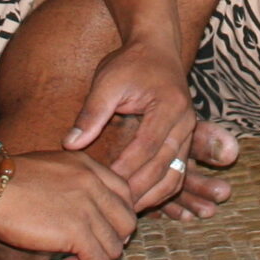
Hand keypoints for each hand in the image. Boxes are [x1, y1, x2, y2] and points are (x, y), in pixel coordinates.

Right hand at [0, 150, 138, 259]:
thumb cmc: (4, 179)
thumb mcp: (49, 170)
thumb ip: (70, 186)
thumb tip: (75, 216)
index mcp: (89, 167)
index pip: (125, 195)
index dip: (116, 220)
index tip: (98, 234)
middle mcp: (95, 185)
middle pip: (126, 222)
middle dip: (112, 243)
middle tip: (87, 255)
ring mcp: (88, 208)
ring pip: (114, 246)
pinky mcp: (77, 232)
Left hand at [63, 39, 197, 210]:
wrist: (157, 48)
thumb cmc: (130, 63)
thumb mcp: (107, 81)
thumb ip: (91, 113)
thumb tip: (71, 143)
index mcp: (168, 105)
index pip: (146, 146)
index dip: (126, 169)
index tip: (106, 185)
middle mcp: (184, 121)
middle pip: (164, 166)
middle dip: (140, 190)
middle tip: (116, 209)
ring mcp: (188, 131)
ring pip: (175, 174)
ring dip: (154, 195)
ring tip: (128, 211)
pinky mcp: (184, 138)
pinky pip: (177, 171)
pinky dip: (162, 189)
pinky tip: (142, 200)